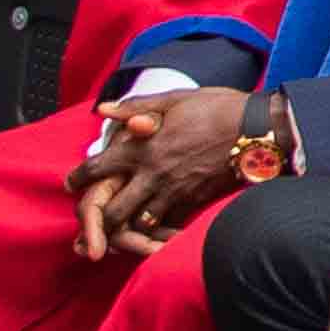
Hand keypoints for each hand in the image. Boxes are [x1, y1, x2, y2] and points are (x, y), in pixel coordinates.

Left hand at [71, 79, 265, 258]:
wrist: (258, 130)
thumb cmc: (217, 108)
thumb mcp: (173, 98)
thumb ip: (135, 107)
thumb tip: (104, 110)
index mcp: (142, 147)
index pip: (96, 169)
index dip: (78, 178)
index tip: (71, 183)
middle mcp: (152, 175)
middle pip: (111, 210)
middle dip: (96, 218)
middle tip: (91, 217)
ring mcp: (174, 193)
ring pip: (137, 224)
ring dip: (125, 228)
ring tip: (119, 228)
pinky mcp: (194, 204)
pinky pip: (167, 227)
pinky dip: (156, 232)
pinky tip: (152, 229)